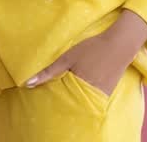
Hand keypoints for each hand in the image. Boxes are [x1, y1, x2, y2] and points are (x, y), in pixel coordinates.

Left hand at [25, 9, 146, 94]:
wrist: (119, 45)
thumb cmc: (91, 49)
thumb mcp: (66, 58)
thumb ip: (48, 72)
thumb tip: (27, 84)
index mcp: (80, 87)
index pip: (61, 100)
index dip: (51, 99)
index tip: (40, 98)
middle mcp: (92, 95)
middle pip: (72, 102)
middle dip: (61, 100)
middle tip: (49, 96)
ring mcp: (102, 94)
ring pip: (82, 100)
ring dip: (72, 97)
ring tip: (63, 90)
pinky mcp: (107, 91)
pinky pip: (92, 97)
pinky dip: (83, 94)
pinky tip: (77, 87)